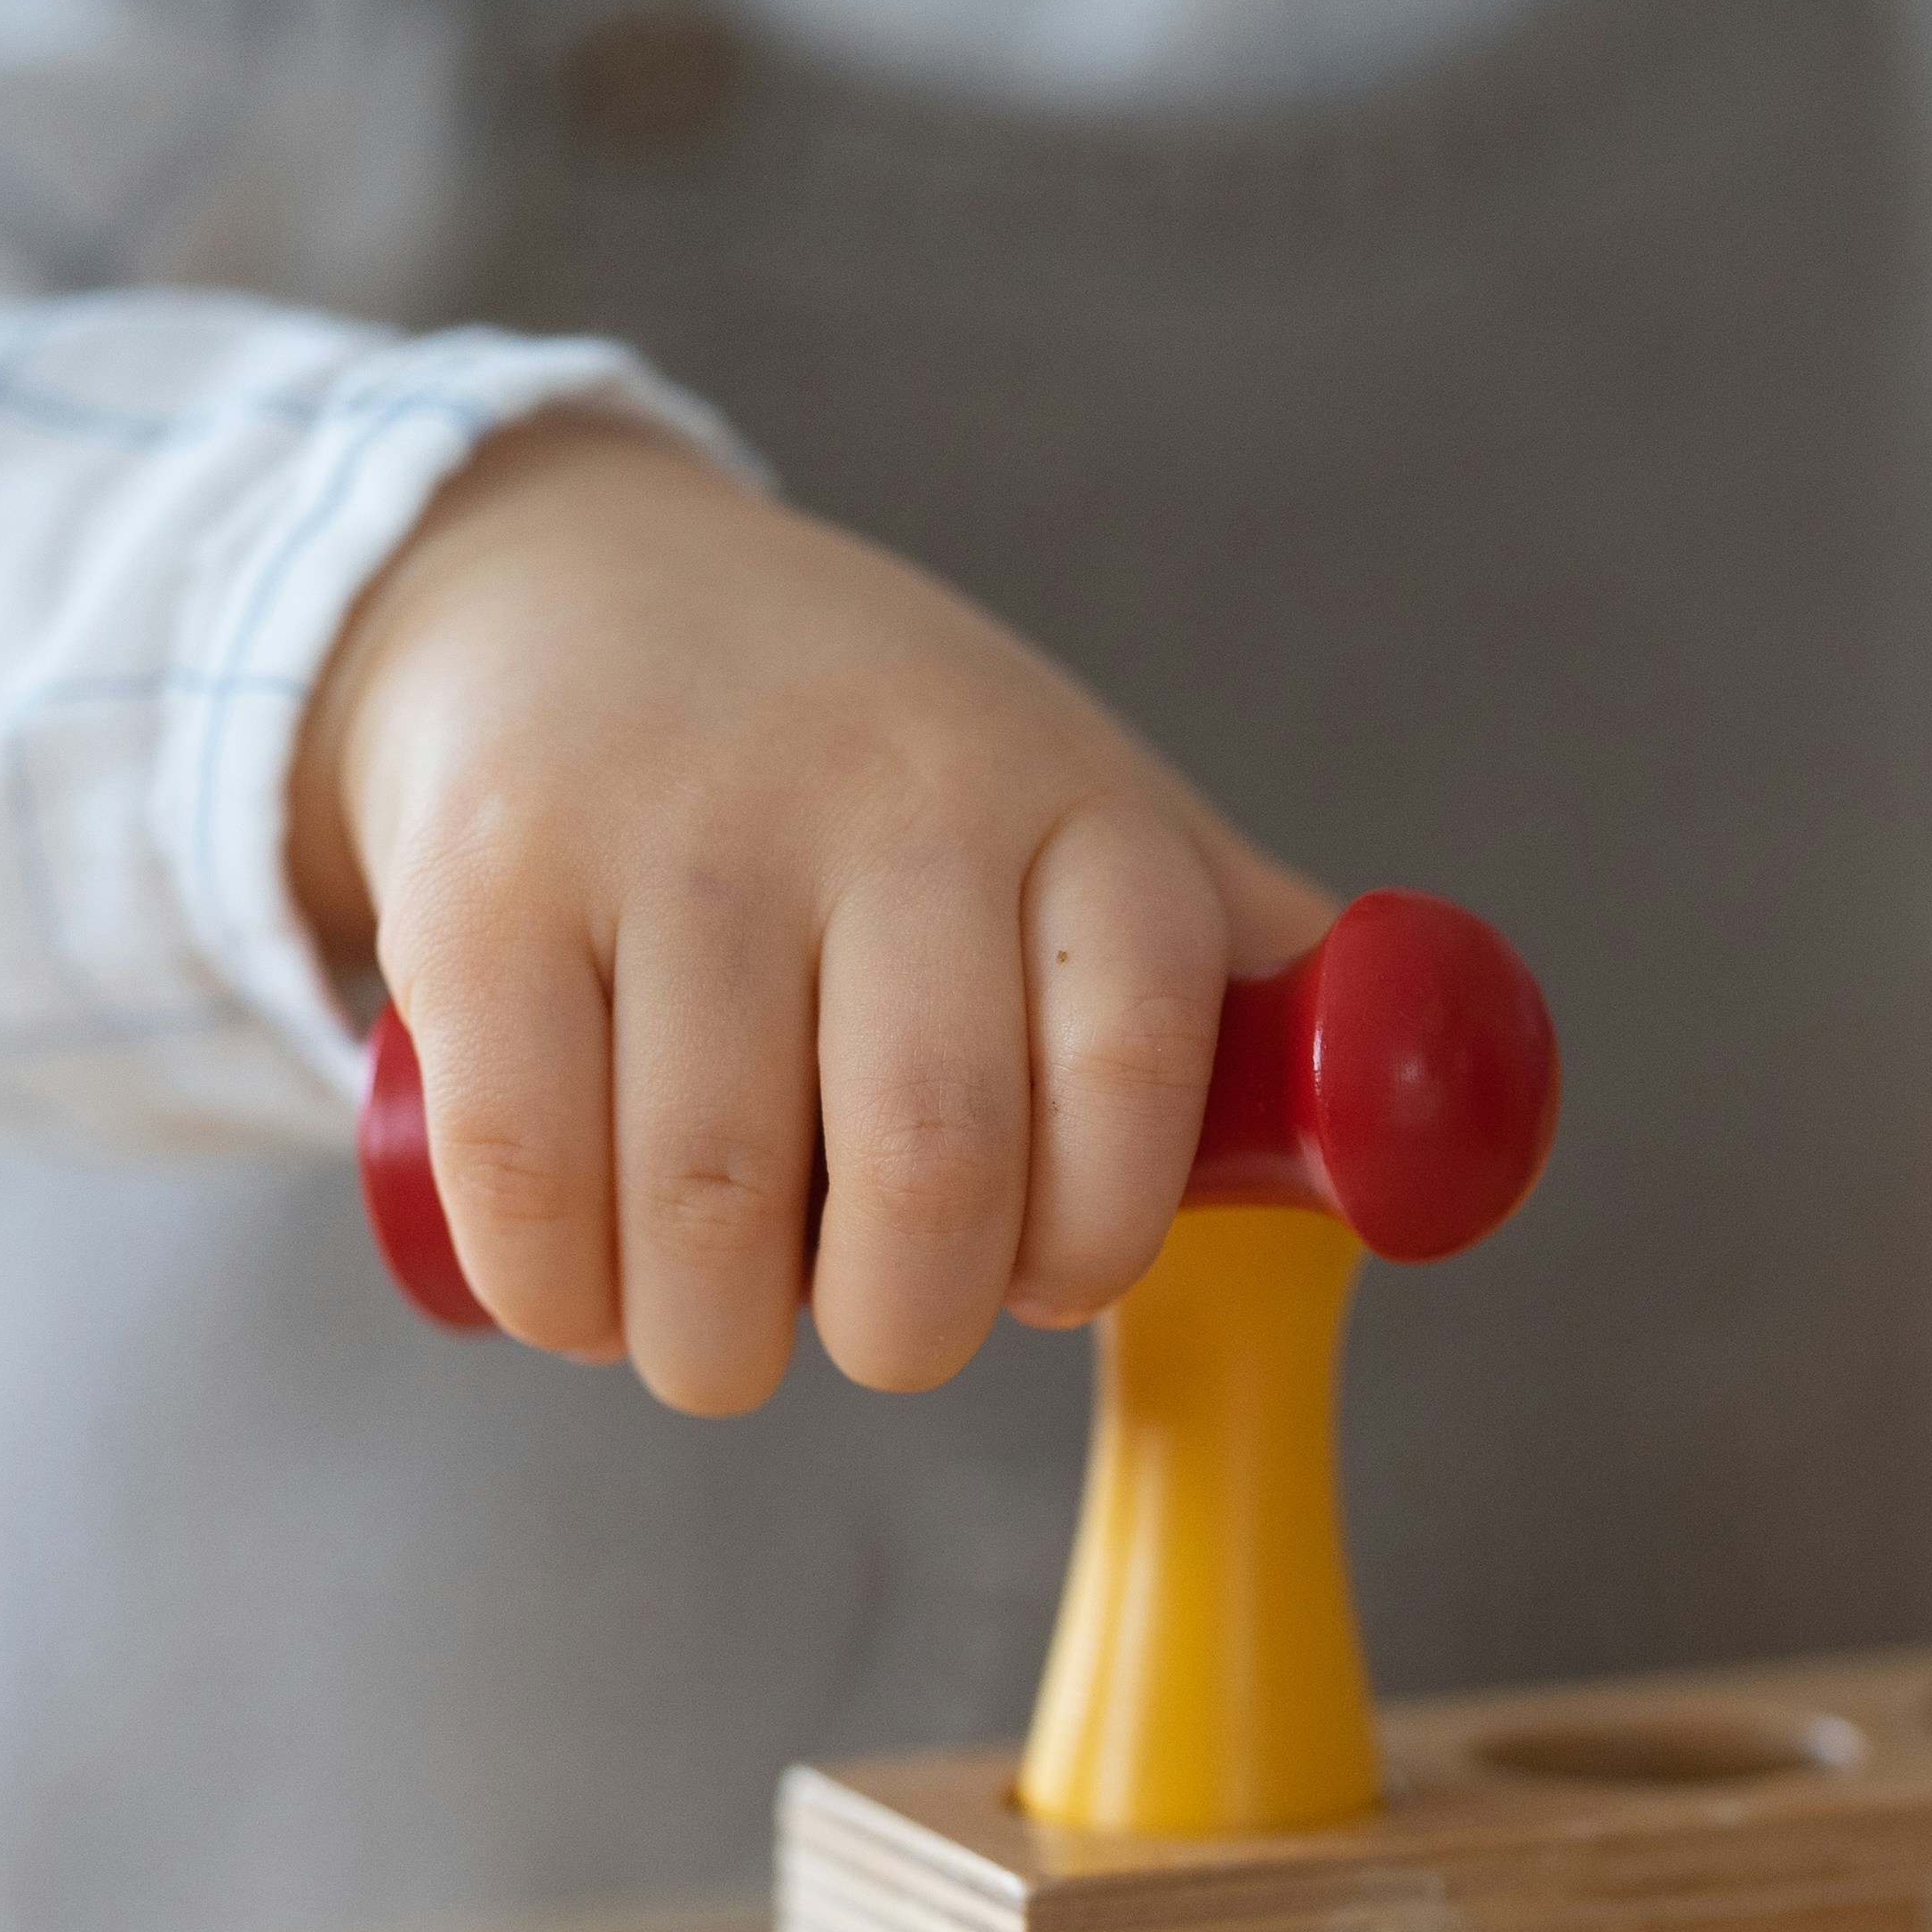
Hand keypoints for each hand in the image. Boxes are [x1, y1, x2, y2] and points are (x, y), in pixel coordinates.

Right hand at [288, 414, 1333, 1413]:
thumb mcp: (1093, 817)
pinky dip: (559, 1296)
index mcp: (1078, 812)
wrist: (569, 587)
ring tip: (716, 1327)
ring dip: (714, 1343)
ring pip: (715, 1208)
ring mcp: (681, 834)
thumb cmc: (882, 769)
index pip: (1137, 1066)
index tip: (1044, 1271)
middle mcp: (893, 803)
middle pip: (931, 1169)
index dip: (1091, 1235)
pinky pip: (528, 1174)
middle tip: (875, 1332)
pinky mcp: (488, 884)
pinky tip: (584, 1287)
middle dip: (902, 1330)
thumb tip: (1444, 1141)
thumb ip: (1256, 972)